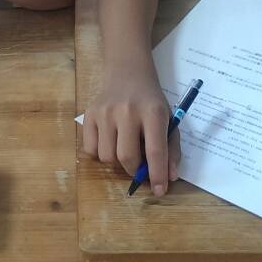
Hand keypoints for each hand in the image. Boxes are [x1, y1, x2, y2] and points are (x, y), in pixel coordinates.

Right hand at [81, 64, 180, 195]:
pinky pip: (90, 150)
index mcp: (153, 112)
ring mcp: (105, 112)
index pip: (155, 150)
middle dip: (134, 171)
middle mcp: (127, 111)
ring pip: (106, 157)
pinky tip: (110, 141)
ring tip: (124, 148)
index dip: (157, 175)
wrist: (127, 70)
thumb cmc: (151, 99)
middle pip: (127, 157)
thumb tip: (169, 177)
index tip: (159, 190)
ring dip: (117, 162)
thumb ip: (172, 149)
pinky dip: (100, 153)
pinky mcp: (89, 114)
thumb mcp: (169, 118)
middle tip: (139, 168)